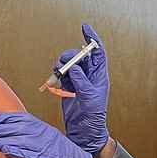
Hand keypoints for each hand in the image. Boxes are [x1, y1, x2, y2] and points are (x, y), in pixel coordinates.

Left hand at [0, 112, 92, 157]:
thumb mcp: (53, 143)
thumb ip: (38, 138)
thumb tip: (21, 137)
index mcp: (46, 130)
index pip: (23, 119)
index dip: (7, 118)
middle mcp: (45, 136)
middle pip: (18, 128)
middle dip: (0, 127)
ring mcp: (46, 147)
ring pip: (20, 139)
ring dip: (2, 138)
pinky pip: (29, 154)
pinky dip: (16, 151)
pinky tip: (4, 149)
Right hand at [54, 23, 109, 153]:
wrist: (84, 130)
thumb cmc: (93, 116)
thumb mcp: (89, 96)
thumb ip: (82, 80)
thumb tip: (75, 68)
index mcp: (99, 75)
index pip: (98, 52)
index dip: (92, 38)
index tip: (85, 27)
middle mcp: (90, 76)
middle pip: (80, 56)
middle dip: (71, 56)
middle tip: (64, 62)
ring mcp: (79, 81)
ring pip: (70, 65)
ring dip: (63, 66)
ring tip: (59, 72)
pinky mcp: (69, 87)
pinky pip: (63, 75)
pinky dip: (58, 74)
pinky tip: (56, 78)